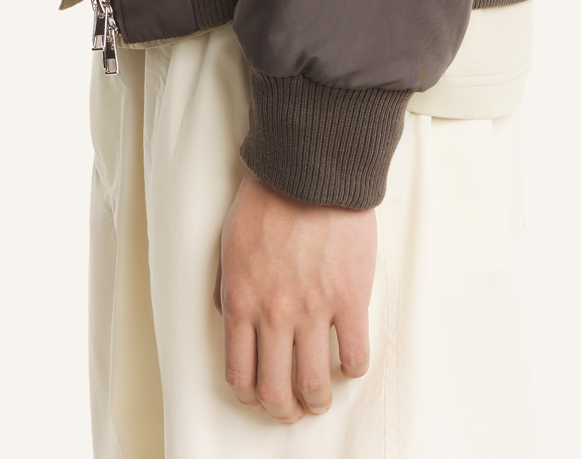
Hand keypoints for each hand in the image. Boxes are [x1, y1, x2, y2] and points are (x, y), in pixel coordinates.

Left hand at [212, 166, 374, 421]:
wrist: (309, 169)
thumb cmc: (267, 200)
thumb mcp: (228, 245)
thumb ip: (225, 287)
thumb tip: (226, 317)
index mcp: (240, 302)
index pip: (240, 374)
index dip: (251, 396)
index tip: (262, 397)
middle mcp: (273, 315)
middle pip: (275, 391)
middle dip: (284, 410)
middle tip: (294, 408)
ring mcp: (313, 309)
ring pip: (314, 384)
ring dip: (318, 400)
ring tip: (322, 396)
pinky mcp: (349, 298)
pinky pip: (355, 354)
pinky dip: (353, 369)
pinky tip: (350, 362)